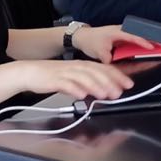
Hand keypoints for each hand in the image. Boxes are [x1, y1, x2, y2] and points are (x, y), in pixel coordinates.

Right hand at [16, 60, 131, 101]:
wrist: (31, 72)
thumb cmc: (54, 76)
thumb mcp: (75, 78)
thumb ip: (89, 83)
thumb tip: (105, 91)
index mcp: (83, 65)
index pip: (104, 68)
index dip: (118, 76)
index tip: (129, 83)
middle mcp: (77, 67)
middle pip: (96, 73)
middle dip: (110, 82)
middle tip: (119, 92)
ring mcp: (65, 73)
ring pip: (84, 78)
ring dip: (96, 86)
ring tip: (104, 94)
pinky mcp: (54, 80)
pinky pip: (66, 84)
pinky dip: (74, 89)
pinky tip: (81, 94)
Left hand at [69, 24, 149, 63]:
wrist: (82, 36)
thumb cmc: (90, 40)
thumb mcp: (99, 52)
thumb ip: (110, 60)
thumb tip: (117, 66)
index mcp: (118, 32)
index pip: (134, 37)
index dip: (144, 43)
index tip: (152, 48)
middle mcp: (122, 30)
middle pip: (141, 34)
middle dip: (153, 39)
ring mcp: (122, 32)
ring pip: (139, 36)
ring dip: (149, 41)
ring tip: (159, 46)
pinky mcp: (122, 36)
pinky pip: (134, 39)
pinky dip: (142, 43)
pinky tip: (147, 48)